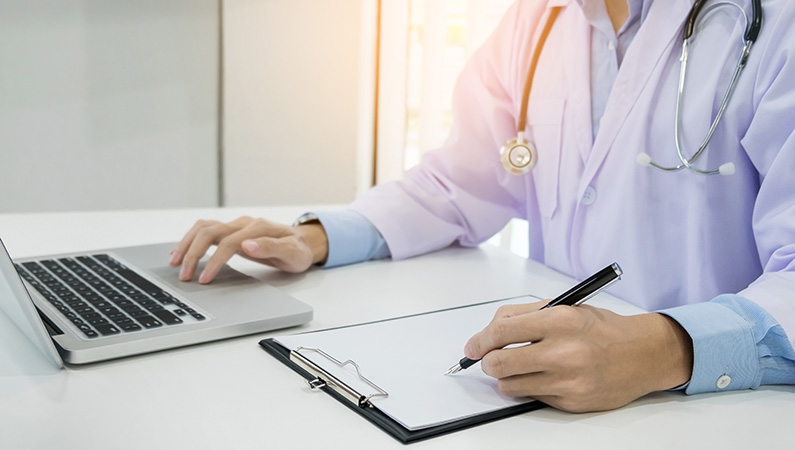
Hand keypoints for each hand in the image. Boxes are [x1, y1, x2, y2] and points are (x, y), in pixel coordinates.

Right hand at [168, 216, 328, 283]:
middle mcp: (244, 223)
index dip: (214, 261)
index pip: (228, 242)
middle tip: (183, 275)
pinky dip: (191, 240)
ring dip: (187, 244)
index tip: (204, 279)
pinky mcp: (231, 231)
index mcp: (257, 227)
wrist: (303, 243)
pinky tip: (182, 253)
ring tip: (174, 262)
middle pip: (210, 231)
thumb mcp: (292, 253)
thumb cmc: (298, 250)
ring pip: (204, 228)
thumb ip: (271, 247)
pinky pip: (206, 231)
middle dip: (193, 252)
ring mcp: (236, 226)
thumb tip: (247, 245)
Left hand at [464, 301, 692, 412]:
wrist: (643, 355)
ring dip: (507, 377)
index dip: (480, 340)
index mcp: (560, 320)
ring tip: (522, 367)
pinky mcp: (571, 401)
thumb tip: (489, 331)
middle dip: (487, 361)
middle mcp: (563, 351)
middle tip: (490, 358)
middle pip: (499, 362)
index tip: (472, 346)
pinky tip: (547, 377)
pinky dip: (530, 388)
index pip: (502, 330)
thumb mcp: (566, 308)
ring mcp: (568, 380)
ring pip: (509, 385)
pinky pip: (532, 397)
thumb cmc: (601, 329)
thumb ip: (526, 315)